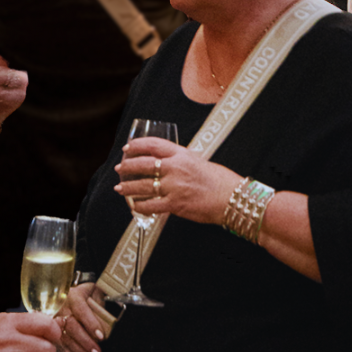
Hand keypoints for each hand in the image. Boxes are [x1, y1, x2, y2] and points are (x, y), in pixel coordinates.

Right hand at [57, 282, 105, 351]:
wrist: (65, 292)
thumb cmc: (83, 293)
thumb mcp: (93, 291)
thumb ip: (100, 302)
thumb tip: (111, 317)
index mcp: (73, 296)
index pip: (81, 310)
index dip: (91, 324)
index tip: (101, 336)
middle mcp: (61, 308)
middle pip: (72, 327)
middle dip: (86, 342)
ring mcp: (55, 320)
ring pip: (65, 338)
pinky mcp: (52, 331)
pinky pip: (61, 345)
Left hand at [114, 136, 237, 226]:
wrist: (231, 198)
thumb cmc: (220, 181)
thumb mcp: (200, 162)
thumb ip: (182, 161)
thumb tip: (169, 164)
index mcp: (182, 155)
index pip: (154, 144)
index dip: (137, 145)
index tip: (128, 148)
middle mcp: (175, 168)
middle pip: (143, 164)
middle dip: (127, 166)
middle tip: (119, 168)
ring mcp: (174, 186)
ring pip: (143, 185)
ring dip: (128, 187)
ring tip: (119, 189)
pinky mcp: (175, 204)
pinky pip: (151, 205)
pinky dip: (141, 206)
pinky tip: (135, 206)